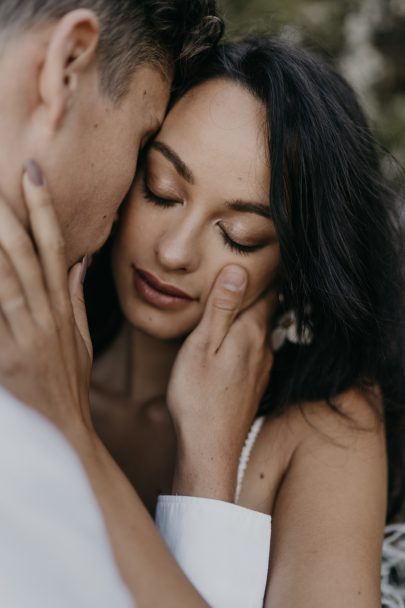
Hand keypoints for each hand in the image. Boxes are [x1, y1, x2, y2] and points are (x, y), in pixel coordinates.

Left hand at [0, 160, 93, 440]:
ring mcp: (27, 336)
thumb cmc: (71, 384)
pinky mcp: (8, 358)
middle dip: (7, 212)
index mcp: (63, 307)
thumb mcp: (83, 340)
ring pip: (6, 278)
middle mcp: (47, 315)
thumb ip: (76, 297)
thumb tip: (78, 260)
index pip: (55, 247)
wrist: (66, 431)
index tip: (32, 173)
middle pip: (25, 254)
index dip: (43, 208)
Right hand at [168, 266, 275, 500]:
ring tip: (229, 303)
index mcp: (251, 332)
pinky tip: (228, 343)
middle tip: (239, 271)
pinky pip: (253, 350)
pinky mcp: (254, 384)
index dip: (263, 271)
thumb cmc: (199, 396)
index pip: (268, 290)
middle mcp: (263, 348)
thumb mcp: (203, 345)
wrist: (210, 448)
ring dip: (247, 315)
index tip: (259, 252)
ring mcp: (261, 368)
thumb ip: (221, 308)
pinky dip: (243, 338)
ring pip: (259, 331)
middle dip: (253, 291)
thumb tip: (239, 269)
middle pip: (265, 309)